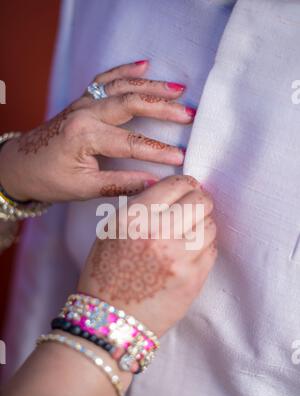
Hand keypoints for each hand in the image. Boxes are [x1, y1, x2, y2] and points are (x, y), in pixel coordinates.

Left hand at [0, 60, 195, 202]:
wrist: (21, 164)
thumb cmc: (49, 178)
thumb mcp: (83, 188)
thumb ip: (119, 184)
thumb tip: (153, 184)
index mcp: (84, 135)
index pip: (130, 142)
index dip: (158, 151)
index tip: (181, 158)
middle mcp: (85, 112)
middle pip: (131, 103)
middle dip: (163, 109)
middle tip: (189, 115)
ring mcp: (84, 101)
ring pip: (123, 86)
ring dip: (152, 87)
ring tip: (179, 90)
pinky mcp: (83, 99)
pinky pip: (107, 78)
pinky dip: (126, 70)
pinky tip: (145, 65)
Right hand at [78, 175, 216, 337]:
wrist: (110, 320)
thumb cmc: (107, 275)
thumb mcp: (112, 231)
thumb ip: (141, 208)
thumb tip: (174, 191)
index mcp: (134, 219)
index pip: (176, 185)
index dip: (187, 184)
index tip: (188, 189)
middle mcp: (158, 234)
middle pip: (200, 201)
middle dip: (199, 201)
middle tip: (194, 208)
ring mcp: (179, 258)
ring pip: (210, 225)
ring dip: (202, 226)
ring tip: (188, 235)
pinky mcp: (194, 279)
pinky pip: (212, 250)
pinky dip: (204, 248)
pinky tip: (189, 255)